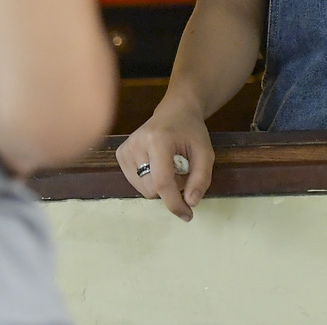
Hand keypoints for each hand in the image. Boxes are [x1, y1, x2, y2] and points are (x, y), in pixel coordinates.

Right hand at [115, 99, 213, 219]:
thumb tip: (190, 203)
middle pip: (152, 189)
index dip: (175, 203)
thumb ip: (201, 178)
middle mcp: (136, 144)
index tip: (188, 215)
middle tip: (182, 171)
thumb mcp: (206, 152)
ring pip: (143, 190)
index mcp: (158, 140)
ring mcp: (125, 150)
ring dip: (161, 186)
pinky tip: (157, 165)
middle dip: (172, 189)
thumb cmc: (191, 132)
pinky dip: (150, 181)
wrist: (175, 111)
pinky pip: (136, 183)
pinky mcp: (120, 155)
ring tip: (170, 166)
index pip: (162, 182)